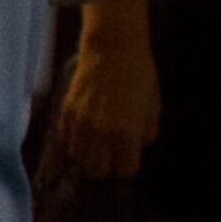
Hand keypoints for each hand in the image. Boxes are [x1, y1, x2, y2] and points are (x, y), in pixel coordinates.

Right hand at [55, 0, 161, 182]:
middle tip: (113, 154)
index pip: (124, 171)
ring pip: (79, 158)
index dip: (128, 166)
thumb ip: (147, 133)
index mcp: (126, 133)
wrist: (112, 49)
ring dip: (89, 155)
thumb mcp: (154, 106)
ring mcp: (80, 124)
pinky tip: (85, 132)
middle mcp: (100, 133)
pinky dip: (75, 142)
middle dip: (106, 166)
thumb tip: (138, 146)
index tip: (129, 158)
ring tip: (98, 143)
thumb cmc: (138, 75)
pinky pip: (66, 141)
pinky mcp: (66, 113)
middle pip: (97, 171)